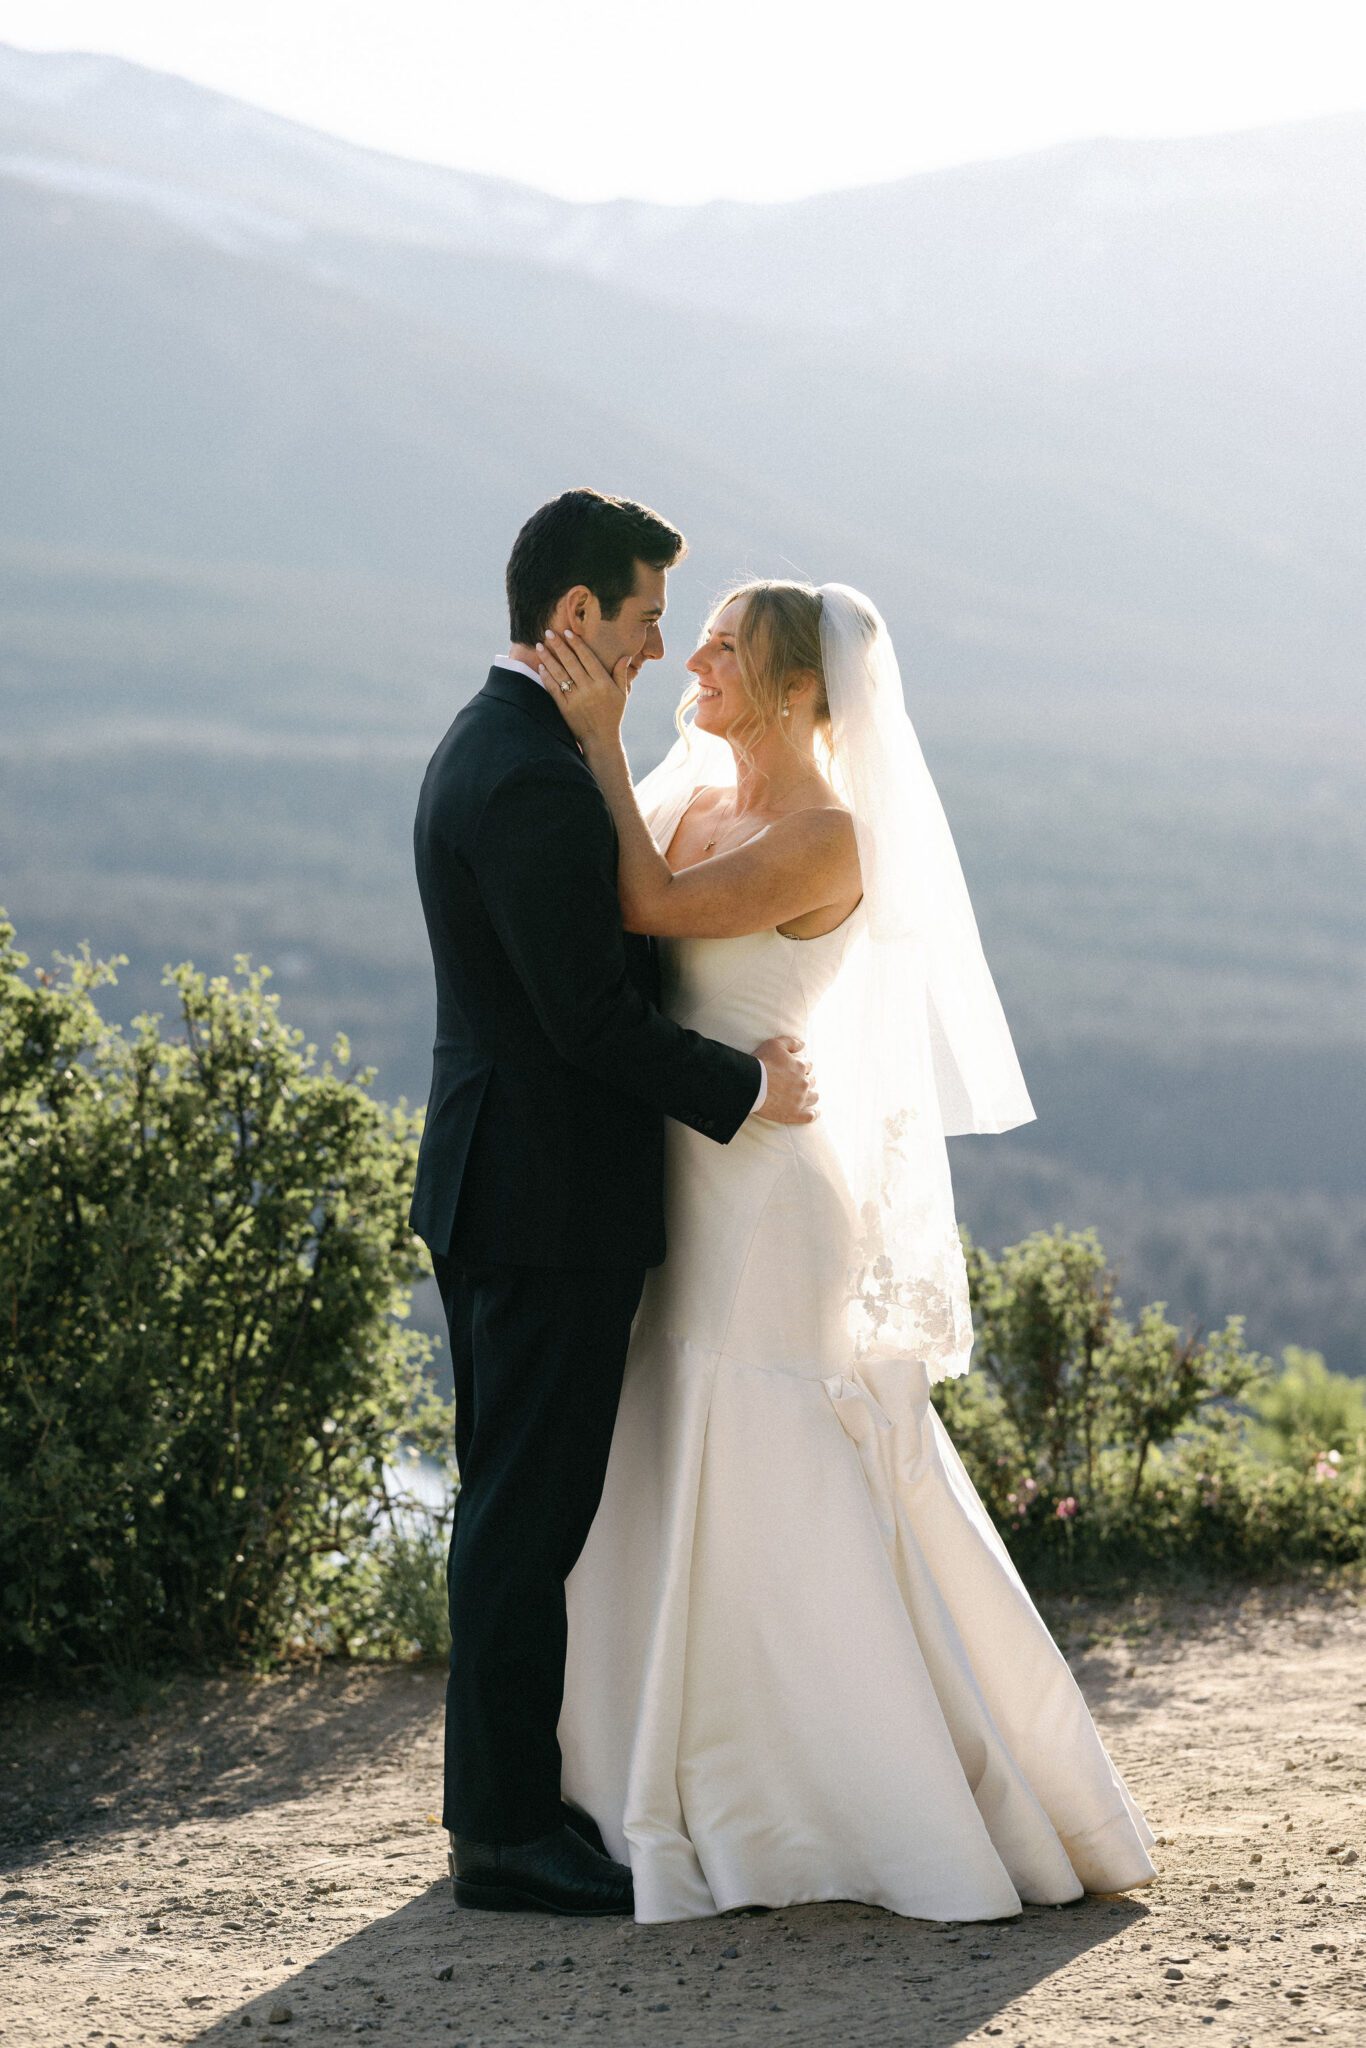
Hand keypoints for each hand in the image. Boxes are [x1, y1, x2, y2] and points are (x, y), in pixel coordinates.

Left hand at [537, 628, 630, 749]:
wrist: (601, 739)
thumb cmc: (613, 715)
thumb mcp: (622, 694)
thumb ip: (621, 674)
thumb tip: (625, 656)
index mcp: (603, 683)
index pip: (588, 658)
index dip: (577, 644)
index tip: (567, 632)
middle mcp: (589, 689)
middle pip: (571, 662)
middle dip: (558, 646)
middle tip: (548, 632)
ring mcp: (575, 699)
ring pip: (560, 674)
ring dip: (548, 658)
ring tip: (539, 646)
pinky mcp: (565, 708)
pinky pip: (554, 689)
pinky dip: (547, 677)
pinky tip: (541, 666)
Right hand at [751, 1036, 817, 1124]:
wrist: (750, 1084)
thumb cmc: (761, 1063)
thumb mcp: (775, 1044)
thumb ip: (791, 1042)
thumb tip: (803, 1045)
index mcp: (801, 1067)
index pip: (807, 1065)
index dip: (801, 1066)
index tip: (795, 1069)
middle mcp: (803, 1083)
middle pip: (811, 1081)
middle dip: (806, 1080)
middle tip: (797, 1082)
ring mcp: (800, 1100)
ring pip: (813, 1097)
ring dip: (811, 1095)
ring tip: (807, 1095)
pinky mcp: (794, 1114)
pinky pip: (810, 1116)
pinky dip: (814, 1114)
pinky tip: (815, 1112)